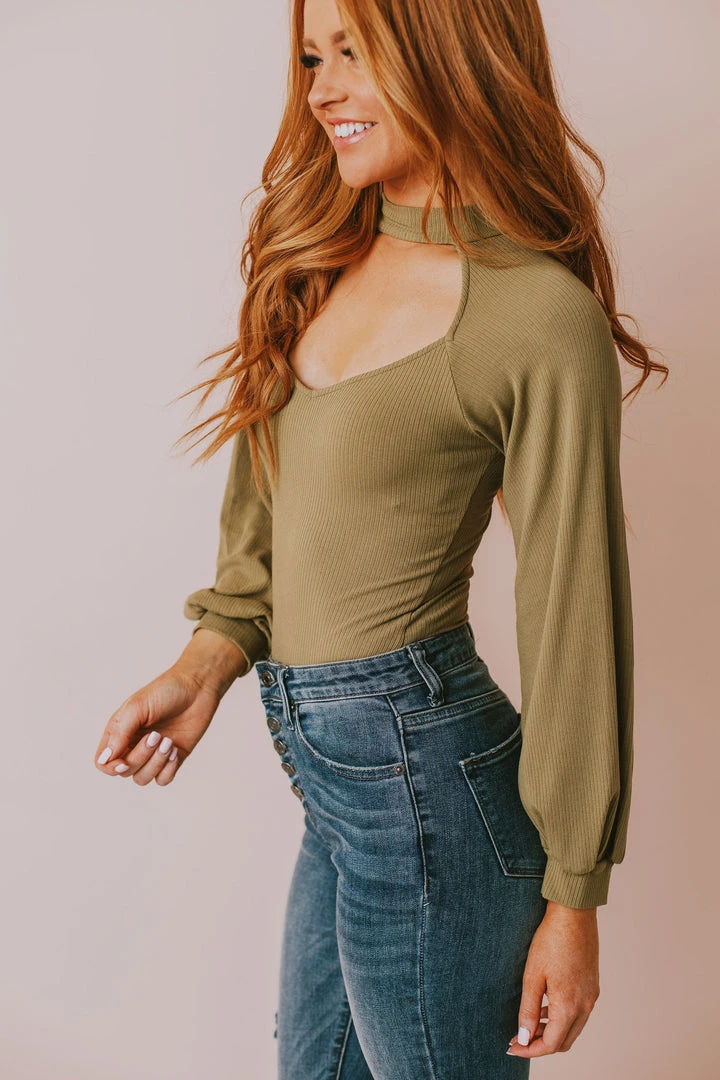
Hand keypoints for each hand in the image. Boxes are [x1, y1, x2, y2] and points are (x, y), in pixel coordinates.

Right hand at [93, 629, 247, 785]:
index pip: (104, 762)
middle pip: (125, 772)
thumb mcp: (138, 706)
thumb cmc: (165, 691)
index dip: (111, 767)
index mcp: (120, 732)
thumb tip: (105, 758)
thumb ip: (120, 732)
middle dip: (140, 757)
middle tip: (156, 735)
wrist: (198, 687)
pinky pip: (163, 780)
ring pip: (143, 778)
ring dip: (155, 764)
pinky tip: (176, 751)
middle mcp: (134, 745)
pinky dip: (168, 770)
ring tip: (168, 742)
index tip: (124, 762)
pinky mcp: (173, 758)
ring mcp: (154, 754)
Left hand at [506, 901, 599, 1057]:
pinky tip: (545, 1006)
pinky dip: (561, 1018)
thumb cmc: (551, 941)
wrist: (574, 914)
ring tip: (529, 1024)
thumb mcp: (532, 976)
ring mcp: (591, 996)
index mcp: (570, 1006)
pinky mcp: (592, 986)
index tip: (512, 1047)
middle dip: (541, 1045)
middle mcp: (585, 1006)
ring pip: (572, 1029)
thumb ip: (529, 1010)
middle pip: (564, 1041)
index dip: (530, 1050)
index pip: (551, 1044)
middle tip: (519, 1038)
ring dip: (552, 1032)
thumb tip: (524, 1037)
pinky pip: (578, 1014)